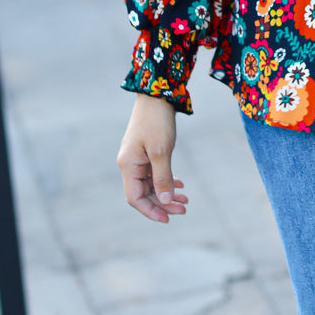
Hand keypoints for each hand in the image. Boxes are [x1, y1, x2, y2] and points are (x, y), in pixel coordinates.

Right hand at [117, 93, 187, 222]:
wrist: (156, 96)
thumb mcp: (162, 151)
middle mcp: (129, 164)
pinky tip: (181, 185)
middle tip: (184, 209)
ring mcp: (137, 159)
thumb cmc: (157, 121)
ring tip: (186, 200)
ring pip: (151, 185)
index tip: (168, 219)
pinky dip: (167, 180)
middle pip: (144, 193)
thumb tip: (164, 202)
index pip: (135, 198)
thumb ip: (163, 178)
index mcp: (128, 166)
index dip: (151, 211)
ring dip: (167, 193)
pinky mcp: (145, 153)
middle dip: (163, 204)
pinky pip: (154, 174)